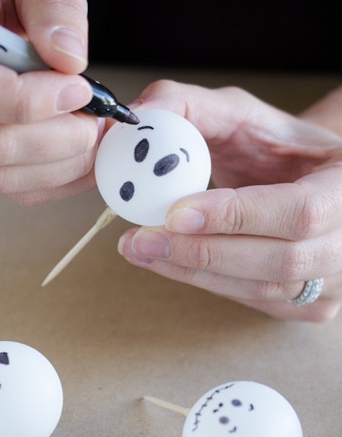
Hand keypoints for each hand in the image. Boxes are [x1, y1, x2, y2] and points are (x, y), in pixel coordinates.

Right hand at [0, 0, 99, 204]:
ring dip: (60, 165)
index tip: (79, 89)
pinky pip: (5, 180)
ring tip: (94, 133)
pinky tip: (82, 155)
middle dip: (57, 141)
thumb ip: (50, 8)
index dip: (30, 101)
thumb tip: (69, 58)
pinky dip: (51, 177)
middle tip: (96, 118)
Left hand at [117, 80, 341, 321]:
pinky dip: (202, 281)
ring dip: (192, 271)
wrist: (304, 179)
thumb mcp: (241, 114)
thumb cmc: (274, 146)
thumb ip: (190, 107)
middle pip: (279, 260)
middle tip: (140, 239)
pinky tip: (166, 261)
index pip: (300, 211)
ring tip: (140, 249)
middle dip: (201, 251)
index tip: (176, 212)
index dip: (237, 216)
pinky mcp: (309, 304)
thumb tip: (139, 114)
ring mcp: (336, 279)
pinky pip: (251, 300)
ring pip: (261, 288)